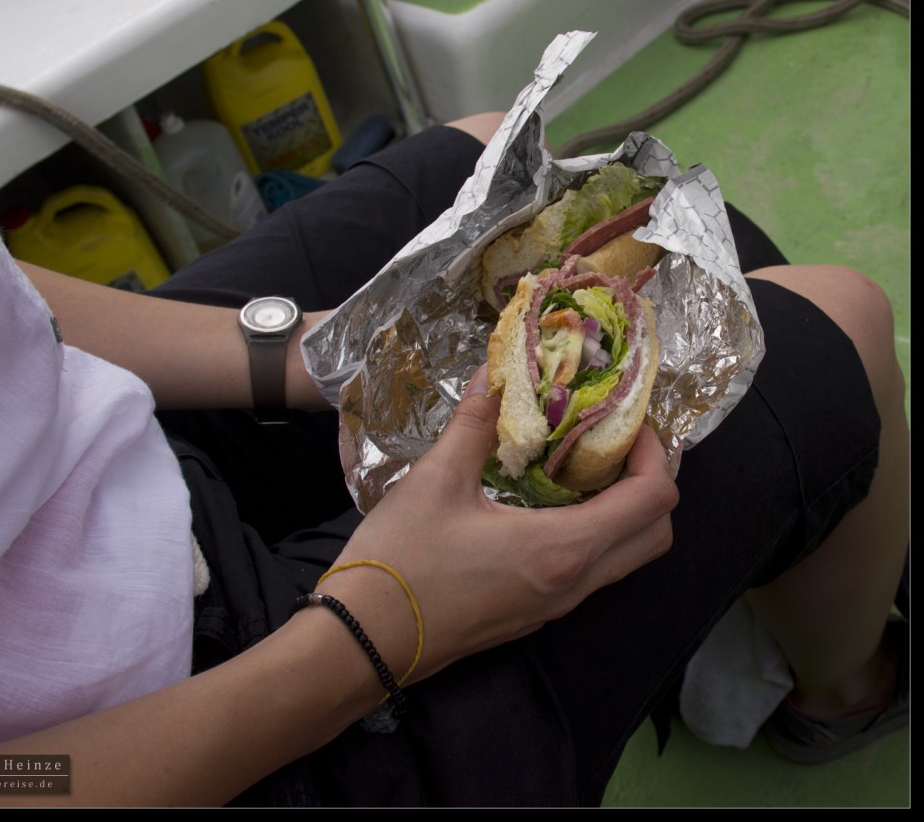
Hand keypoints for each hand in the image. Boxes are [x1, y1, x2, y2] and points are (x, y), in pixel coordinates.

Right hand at [319, 365, 678, 683]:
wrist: (362, 639)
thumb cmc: (401, 560)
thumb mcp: (436, 481)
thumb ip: (475, 425)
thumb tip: (494, 378)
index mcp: (561, 548)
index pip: (652, 501)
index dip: (655, 455)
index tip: (626, 423)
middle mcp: (573, 583)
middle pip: (654, 536)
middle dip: (650, 484)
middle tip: (612, 445)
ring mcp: (555, 607)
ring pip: (625, 560)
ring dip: (623, 512)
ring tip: (580, 468)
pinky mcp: (534, 616)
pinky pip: (591, 574)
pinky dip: (594, 536)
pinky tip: (547, 505)